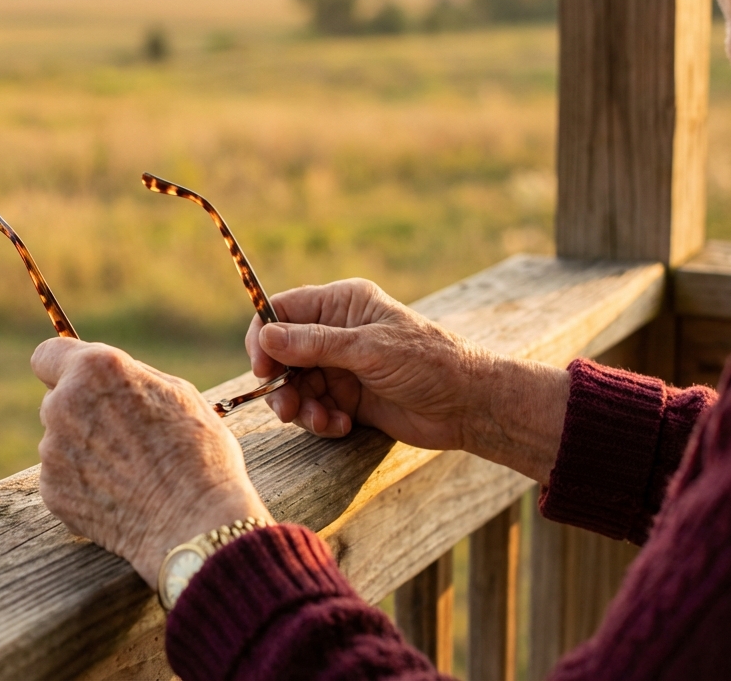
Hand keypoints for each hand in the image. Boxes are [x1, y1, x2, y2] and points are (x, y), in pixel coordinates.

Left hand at [32, 338, 270, 587]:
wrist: (195, 522)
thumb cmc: (198, 451)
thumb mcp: (178, 393)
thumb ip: (131, 378)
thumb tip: (108, 380)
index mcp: (94, 371)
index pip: (47, 355)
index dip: (64, 367)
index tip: (80, 382)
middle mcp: (63, 405)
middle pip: (56, 399)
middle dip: (82, 411)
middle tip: (124, 435)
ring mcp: (52, 451)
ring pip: (60, 440)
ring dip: (85, 449)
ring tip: (130, 471)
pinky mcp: (52, 491)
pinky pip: (62, 477)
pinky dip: (84, 484)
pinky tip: (120, 495)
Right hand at [247, 278, 568, 483]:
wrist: (468, 405)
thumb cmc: (427, 363)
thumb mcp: (368, 350)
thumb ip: (314, 344)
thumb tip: (266, 336)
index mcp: (342, 304)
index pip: (282, 310)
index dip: (264, 337)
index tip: (262, 370)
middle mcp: (336, 332)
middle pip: (282, 353)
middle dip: (281, 382)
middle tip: (288, 407)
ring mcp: (340, 365)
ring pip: (295, 384)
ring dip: (301, 406)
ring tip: (321, 420)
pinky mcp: (347, 397)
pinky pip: (314, 407)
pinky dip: (320, 420)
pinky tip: (341, 426)